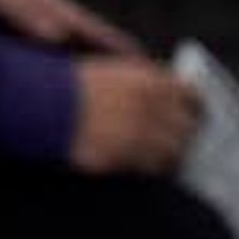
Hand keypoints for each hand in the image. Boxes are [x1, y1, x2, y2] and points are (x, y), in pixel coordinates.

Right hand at [68, 56, 201, 174]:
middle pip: (187, 128)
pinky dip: (152, 169)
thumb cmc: (74, 85)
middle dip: (185, 136)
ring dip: (170, 157)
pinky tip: (146, 168)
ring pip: (173, 153)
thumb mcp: (116, 70)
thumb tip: (163, 96)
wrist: (44, 105)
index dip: (194, 108)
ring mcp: (139, 134)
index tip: (193, 116)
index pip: (192, 96)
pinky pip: (150, 169)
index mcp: (153, 81)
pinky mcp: (123, 157)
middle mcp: (153, 107)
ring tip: (163, 160)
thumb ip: (144, 81)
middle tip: (180, 143)